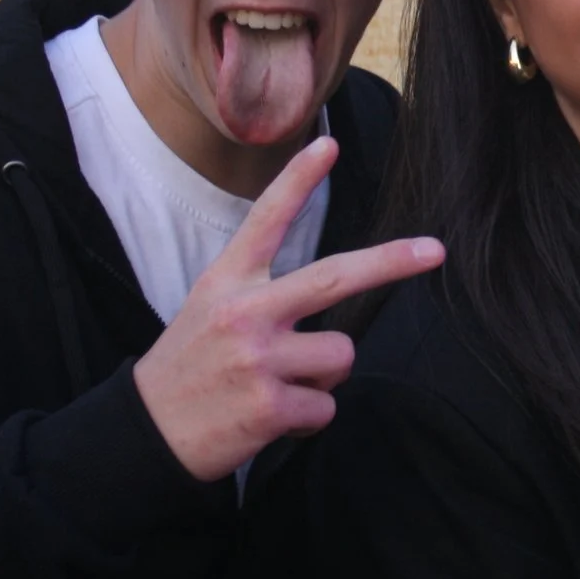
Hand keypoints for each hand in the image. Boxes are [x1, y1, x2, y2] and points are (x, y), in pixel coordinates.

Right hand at [133, 138, 444, 481]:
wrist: (145, 433)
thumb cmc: (189, 369)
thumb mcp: (208, 309)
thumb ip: (262, 297)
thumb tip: (326, 312)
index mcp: (228, 282)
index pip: (265, 221)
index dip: (297, 180)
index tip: (327, 145)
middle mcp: (244, 311)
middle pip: (335, 277)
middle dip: (391, 262)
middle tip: (434, 251)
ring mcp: (258, 358)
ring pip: (340, 356)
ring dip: (322, 378)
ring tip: (278, 387)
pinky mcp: (269, 405)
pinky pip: (325, 406)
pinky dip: (308, 419)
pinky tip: (270, 419)